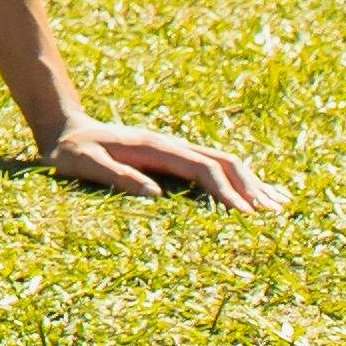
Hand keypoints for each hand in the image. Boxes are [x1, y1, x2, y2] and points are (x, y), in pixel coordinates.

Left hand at [41, 111, 279, 211]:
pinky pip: (215, 166)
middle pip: (224, 162)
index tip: (245, 215)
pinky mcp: (175, 157)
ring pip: (225, 162)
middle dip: (250, 187)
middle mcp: (172, 145)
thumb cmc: (71, 152)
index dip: (225, 191)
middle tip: (274, 215)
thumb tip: (155, 196)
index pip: (202, 168)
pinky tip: (258, 193)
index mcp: (156, 148)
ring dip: (252, 183)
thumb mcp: (84, 164)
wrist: (65, 130)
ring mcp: (176, 149)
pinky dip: (240, 179)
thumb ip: (115, 176)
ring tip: (280, 205)